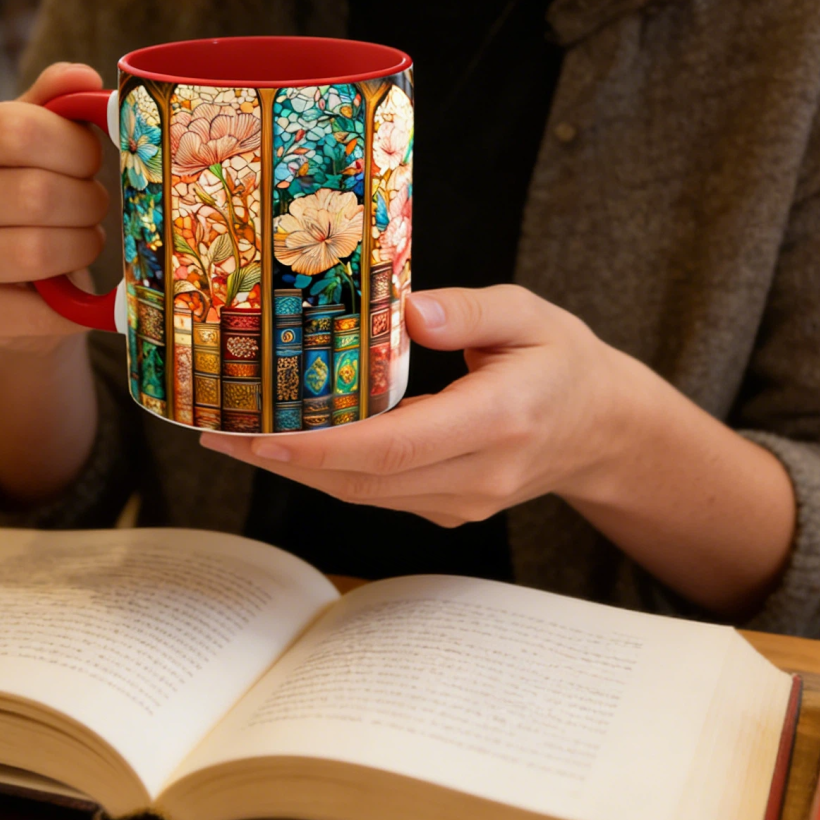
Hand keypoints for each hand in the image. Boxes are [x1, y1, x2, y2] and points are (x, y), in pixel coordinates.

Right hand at [0, 62, 110, 353]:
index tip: (91, 160)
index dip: (74, 147)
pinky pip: (34, 309)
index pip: (17, 130)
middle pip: (34, 193)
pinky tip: (72, 289)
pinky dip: (70, 305)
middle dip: (86, 202)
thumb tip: (81, 78)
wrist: (14, 279)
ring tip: (83, 238)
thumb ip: (59, 103)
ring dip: (81, 245)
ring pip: (36, 250)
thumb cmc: (33, 190)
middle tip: (93, 206)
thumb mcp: (43, 138)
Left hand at [201, 285, 626, 525]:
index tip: (259, 435)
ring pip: (365, 495)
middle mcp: (479, 474)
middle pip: (365, 480)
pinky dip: (331, 473)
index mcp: (499, 421)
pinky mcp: (450, 508)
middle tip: (217, 432)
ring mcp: (465, 502)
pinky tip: (291, 444)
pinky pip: (379, 495)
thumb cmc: (562, 359)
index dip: (319, 447)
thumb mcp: (530, 313)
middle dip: (284, 461)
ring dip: (298, 470)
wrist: (602, 428)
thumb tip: (406, 311)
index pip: (394, 446)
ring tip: (237, 436)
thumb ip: (471, 311)